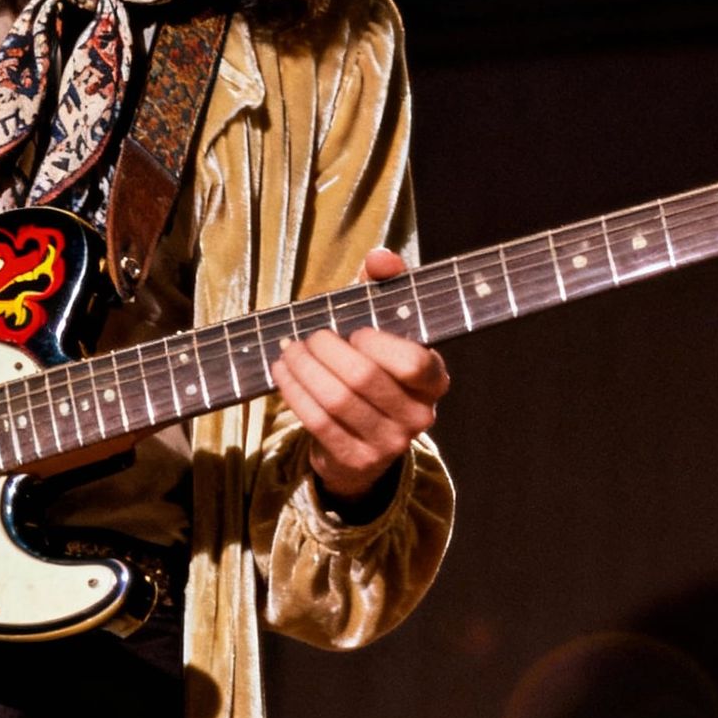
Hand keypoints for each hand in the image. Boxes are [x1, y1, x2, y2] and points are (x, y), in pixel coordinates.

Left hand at [271, 248, 449, 503]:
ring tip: (288, 350)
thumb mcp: (382, 324)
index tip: (356, 332)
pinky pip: (317, 422)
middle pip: (364, 379)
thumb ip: (383, 285)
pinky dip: (294, 392)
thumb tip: (381, 257)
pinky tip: (282, 372)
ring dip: (303, 369)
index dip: (378, 344)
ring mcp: (389, 444)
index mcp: (434, 381)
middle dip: (326, 350)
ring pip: (336, 401)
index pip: (414, 363)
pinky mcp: (355, 460)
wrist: (363, 438)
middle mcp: (419, 417)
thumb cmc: (373, 367)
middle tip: (308, 337)